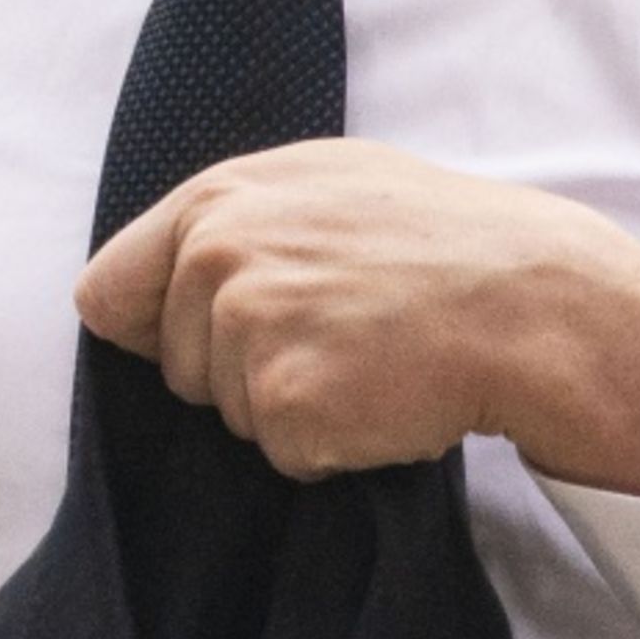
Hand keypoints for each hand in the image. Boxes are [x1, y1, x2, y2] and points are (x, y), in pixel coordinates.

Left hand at [74, 140, 639, 491]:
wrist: (532, 304)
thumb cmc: (442, 243)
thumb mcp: (330, 184)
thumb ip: (238, 219)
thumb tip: (174, 263)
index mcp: (218, 199)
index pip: (107, 291)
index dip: (154, 327)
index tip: (207, 336)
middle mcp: (216, 255)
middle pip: (175, 366)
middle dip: (238, 371)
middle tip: (335, 336)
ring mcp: (247, 329)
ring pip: (228, 413)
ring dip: (289, 407)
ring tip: (366, 359)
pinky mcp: (284, 401)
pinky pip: (281, 453)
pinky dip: (328, 446)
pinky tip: (382, 398)